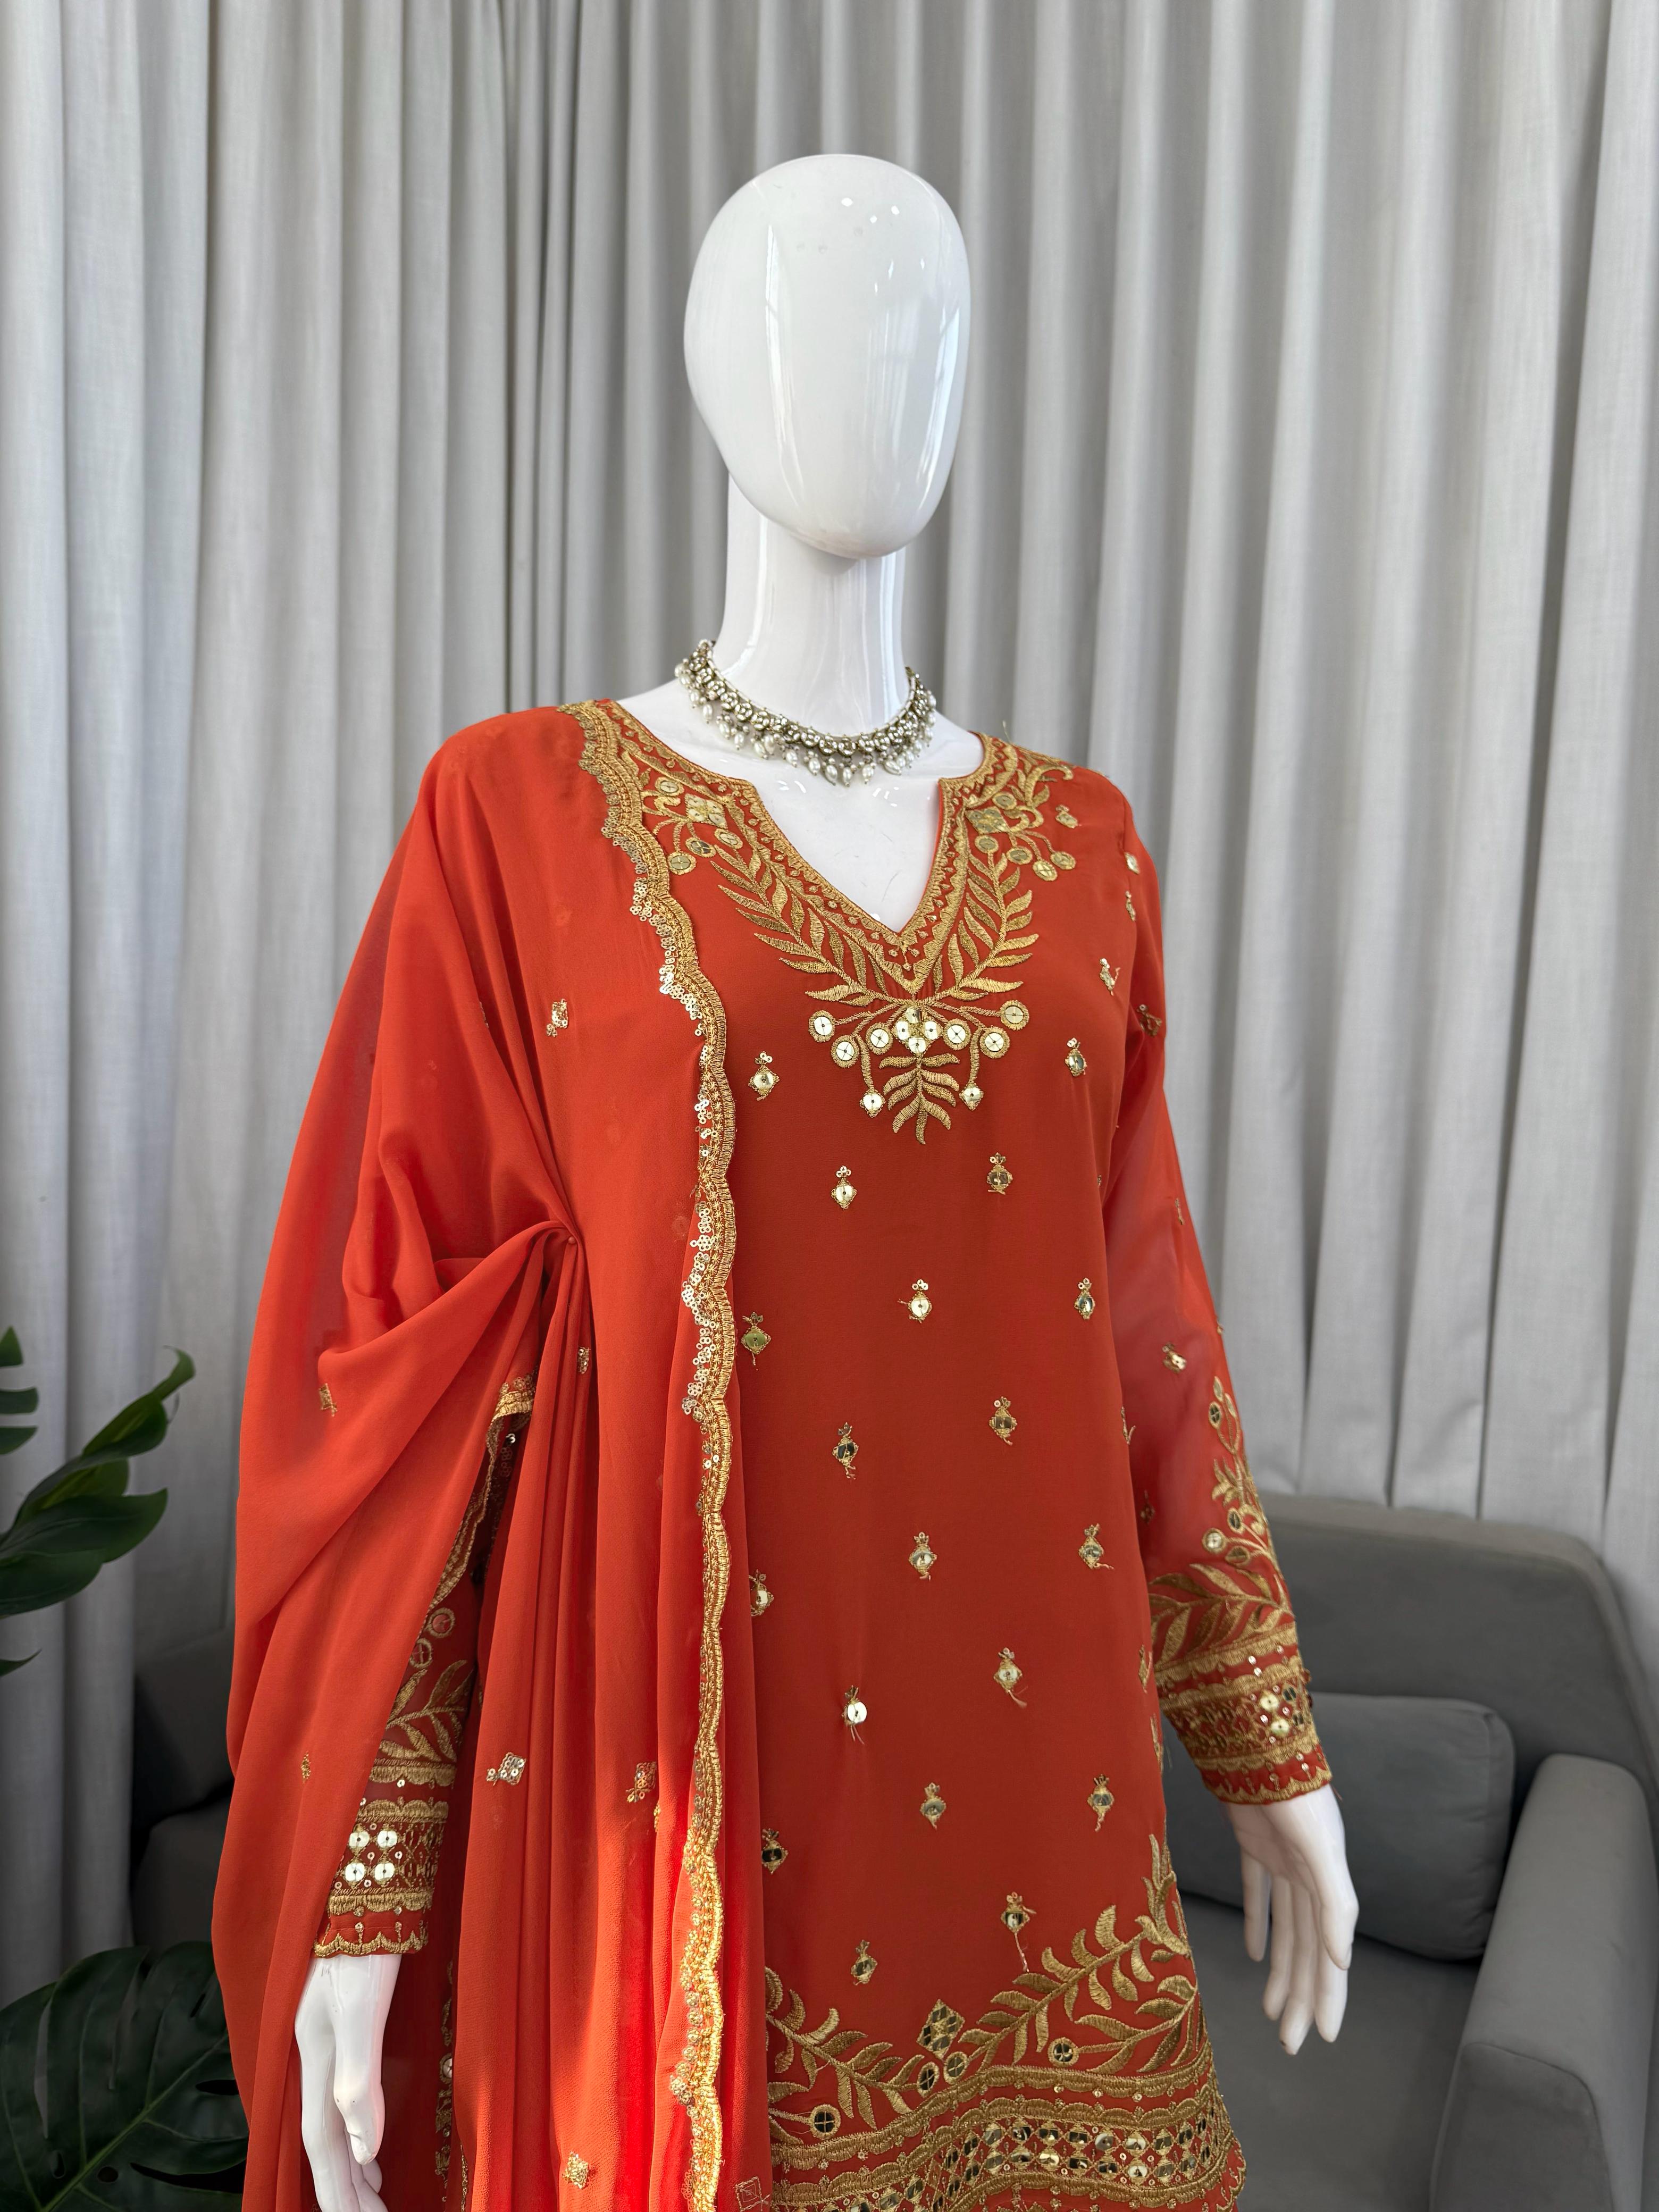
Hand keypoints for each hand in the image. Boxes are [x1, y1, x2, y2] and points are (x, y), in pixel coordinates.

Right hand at [295, 1954, 400, 2211]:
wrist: (362, 1888)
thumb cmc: (362, 1947)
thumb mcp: (361, 2010)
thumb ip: (357, 2080)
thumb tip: (365, 2149)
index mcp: (314, 2058)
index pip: (321, 2143)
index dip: (336, 2189)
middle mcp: (314, 2055)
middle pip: (324, 2140)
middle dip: (344, 2187)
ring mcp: (327, 2041)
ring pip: (332, 2122)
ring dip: (351, 2164)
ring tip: (371, 2196)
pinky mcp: (345, 2026)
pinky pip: (343, 2099)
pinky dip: (358, 2132)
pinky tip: (372, 2146)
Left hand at [1223, 1784, 1356, 2053]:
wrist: (1260, 1745)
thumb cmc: (1298, 1797)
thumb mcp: (1323, 1852)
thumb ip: (1336, 1906)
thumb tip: (1342, 1962)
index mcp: (1328, 1886)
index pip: (1329, 1956)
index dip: (1329, 1997)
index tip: (1325, 2037)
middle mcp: (1308, 1879)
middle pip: (1306, 1952)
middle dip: (1302, 1998)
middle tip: (1292, 2043)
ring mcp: (1282, 1863)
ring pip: (1284, 1930)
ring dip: (1281, 1971)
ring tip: (1273, 2011)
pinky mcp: (1254, 1844)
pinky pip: (1257, 1894)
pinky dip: (1257, 1924)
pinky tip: (1255, 1954)